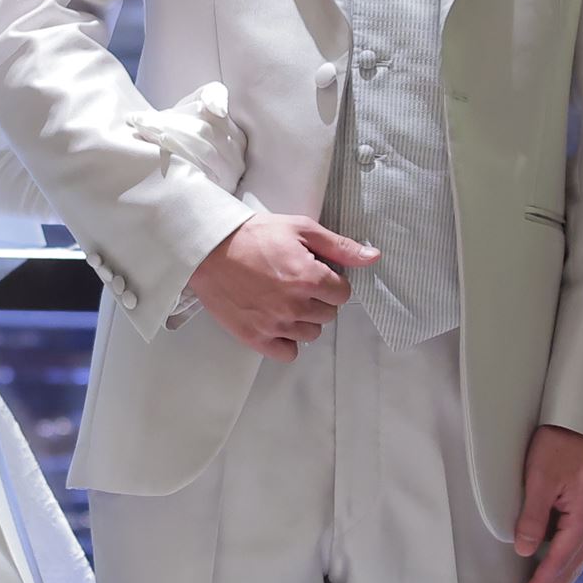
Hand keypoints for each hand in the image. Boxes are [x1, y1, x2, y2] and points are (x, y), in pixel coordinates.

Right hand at [185, 214, 378, 360]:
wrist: (209, 249)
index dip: (331, 281)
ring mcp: (274, 324)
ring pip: (311, 334)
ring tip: (282, 299)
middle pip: (328, 315)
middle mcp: (295, 305)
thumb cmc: (254, 235)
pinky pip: (287, 353)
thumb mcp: (300, 229)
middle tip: (294, 282)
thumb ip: (339, 246)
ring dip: (303, 320)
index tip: (313, 272)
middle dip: (317, 299)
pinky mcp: (255, 337)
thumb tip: (373, 257)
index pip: (343, 294)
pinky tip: (276, 321)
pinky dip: (286, 341)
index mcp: (310, 278)